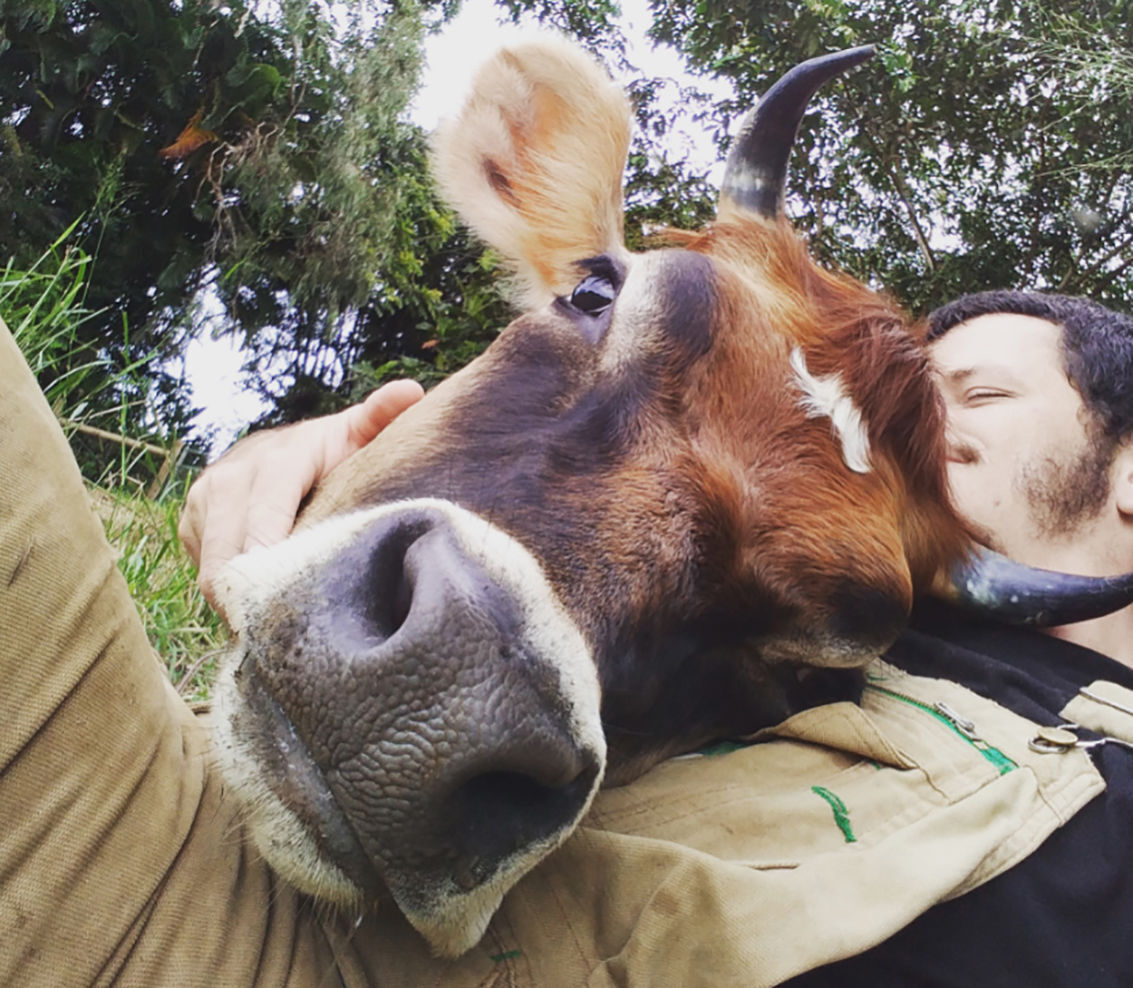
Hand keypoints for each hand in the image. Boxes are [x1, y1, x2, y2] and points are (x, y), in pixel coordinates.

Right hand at [179, 380, 423, 611]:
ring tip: (274, 629)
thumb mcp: (358, 436)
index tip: (278, 593)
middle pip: (228, 552)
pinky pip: (201, 568)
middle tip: (282, 638)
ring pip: (210, 567)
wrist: (281, 449)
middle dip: (250, 594)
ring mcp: (204, 500)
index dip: (268, 553)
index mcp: (277, 458)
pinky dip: (227, 591)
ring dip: (238, 599)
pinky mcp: (190, 523)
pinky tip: (258, 603)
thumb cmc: (333, 453)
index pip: (265, 511)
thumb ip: (380, 417)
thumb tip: (411, 390)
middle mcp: (231, 476)